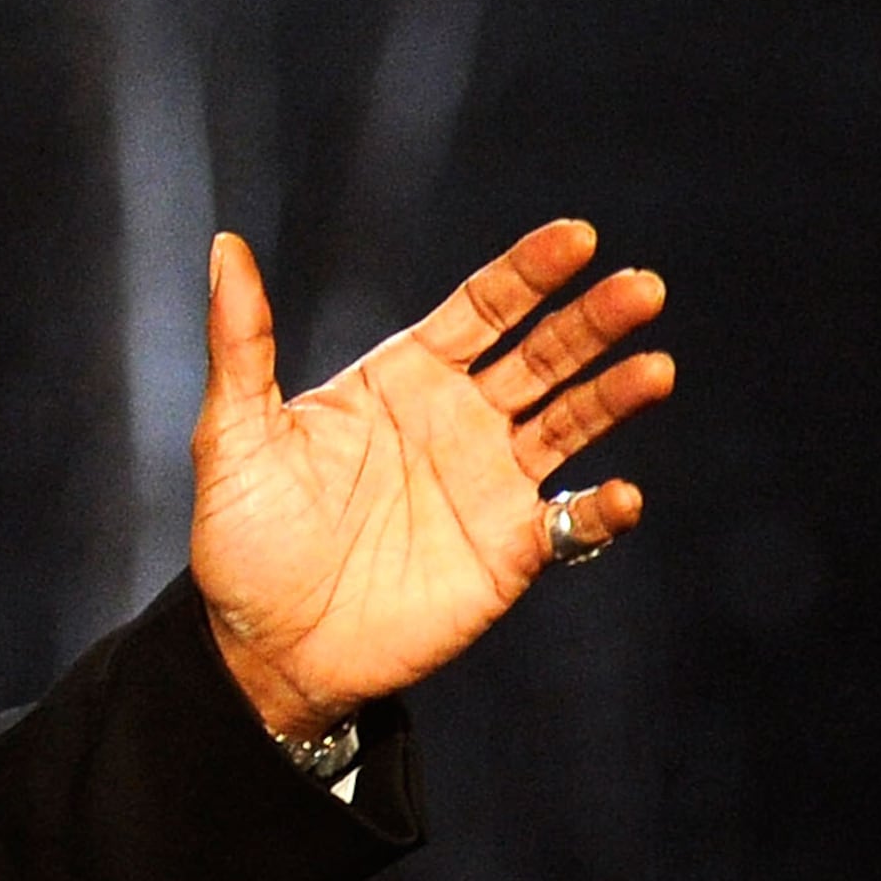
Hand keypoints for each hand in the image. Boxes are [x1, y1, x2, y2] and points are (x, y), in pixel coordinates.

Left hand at [191, 218, 671, 738]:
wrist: (265, 643)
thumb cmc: (244, 534)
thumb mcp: (234, 433)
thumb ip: (241, 340)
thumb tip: (226, 245)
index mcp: (403, 377)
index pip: (481, 308)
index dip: (527, 272)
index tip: (574, 237)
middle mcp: (459, 419)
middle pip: (542, 355)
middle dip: (591, 321)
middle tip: (641, 288)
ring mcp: (491, 483)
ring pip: (570, 425)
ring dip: (614, 397)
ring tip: (654, 370)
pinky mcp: (510, 552)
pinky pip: (572, 525)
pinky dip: (601, 511)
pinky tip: (620, 494)